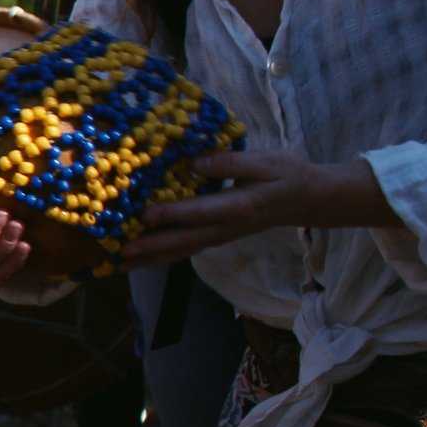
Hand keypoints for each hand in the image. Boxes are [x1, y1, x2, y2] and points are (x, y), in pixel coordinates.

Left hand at [123, 149, 333, 266]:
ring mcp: (220, 237)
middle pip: (184, 241)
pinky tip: (140, 260)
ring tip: (119, 264)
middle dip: (151, 247)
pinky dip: (162, 256)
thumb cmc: (287, 175)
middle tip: (119, 253)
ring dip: (151, 258)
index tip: (145, 215)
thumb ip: (230, 162)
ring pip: (182, 251)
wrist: (307, 200)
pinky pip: (186, 250)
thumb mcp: (266, 162)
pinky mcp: (216, 238)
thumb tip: (195, 161)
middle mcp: (226, 228)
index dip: (172, 214)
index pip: (200, 212)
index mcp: (238, 207)